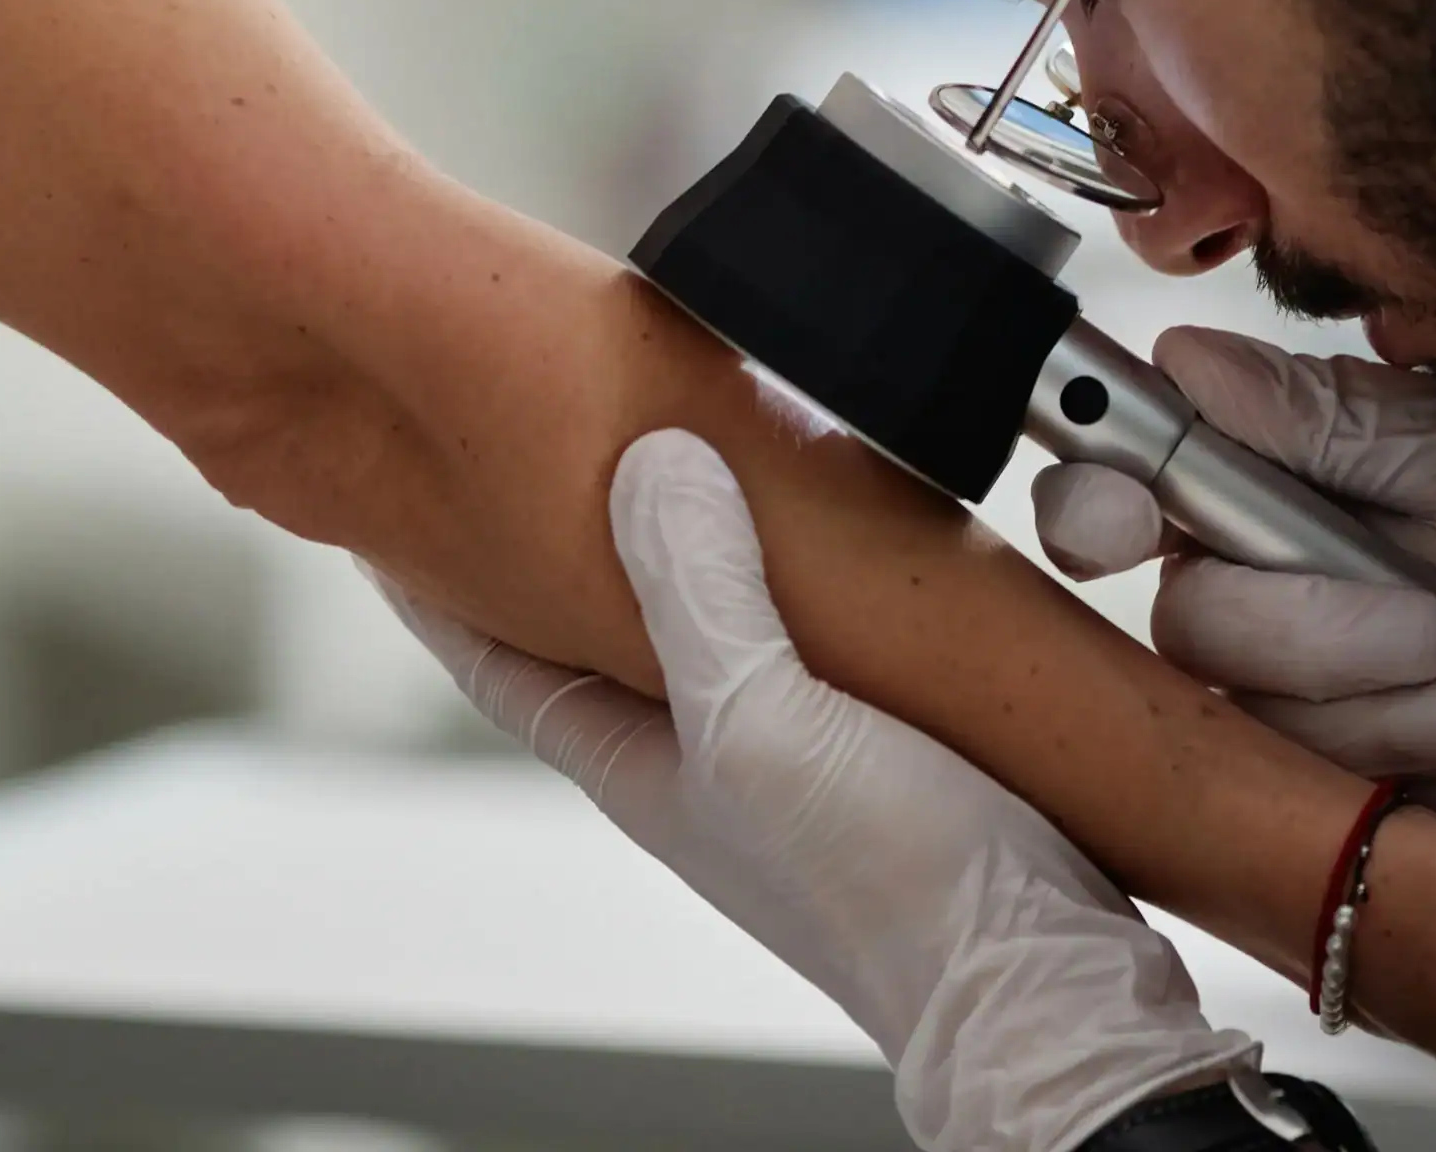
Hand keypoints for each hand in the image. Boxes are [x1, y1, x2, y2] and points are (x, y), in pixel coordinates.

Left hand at [379, 429, 1256, 1151]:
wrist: (1047, 988)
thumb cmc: (896, 896)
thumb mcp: (768, 725)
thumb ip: (705, 596)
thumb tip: (649, 464)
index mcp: (645, 769)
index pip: (502, 664)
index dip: (438, 589)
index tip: (389, 506)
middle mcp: (706, 763)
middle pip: (596, 639)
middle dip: (557, 551)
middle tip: (525, 447)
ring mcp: (794, 759)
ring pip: (707, 630)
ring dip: (684, 552)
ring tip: (672, 454)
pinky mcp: (884, 746)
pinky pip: (807, 636)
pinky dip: (791, 574)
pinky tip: (827, 532)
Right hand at [1034, 328, 1435, 871]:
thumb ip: (1324, 417)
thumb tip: (1187, 357)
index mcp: (1265, 491)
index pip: (1118, 491)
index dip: (1093, 503)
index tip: (1122, 522)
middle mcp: (1255, 594)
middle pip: (1185, 617)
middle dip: (1306, 624)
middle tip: (1428, 619)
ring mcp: (1290, 703)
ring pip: (1254, 709)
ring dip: (1388, 698)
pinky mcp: (1332, 798)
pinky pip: (1318, 788)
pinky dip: (1418, 758)